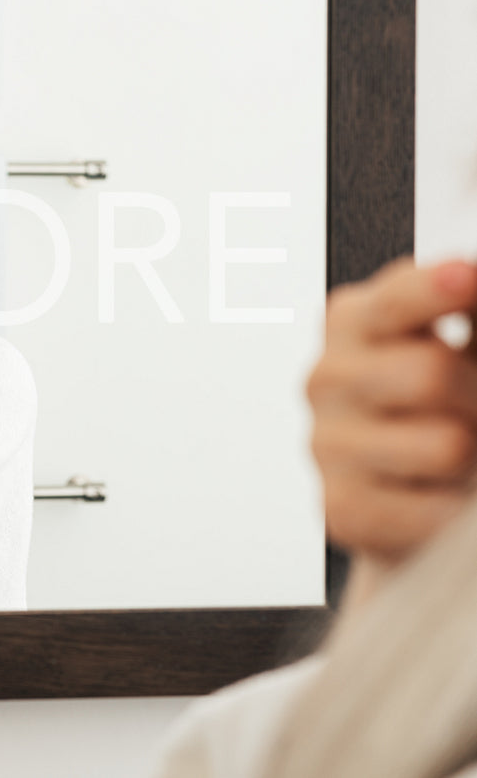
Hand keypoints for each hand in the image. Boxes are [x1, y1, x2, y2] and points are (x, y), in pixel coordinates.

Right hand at [307, 256, 476, 581]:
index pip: (396, 300)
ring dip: (472, 454)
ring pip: (444, 445)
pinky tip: (438, 490)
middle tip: (473, 405)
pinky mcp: (340, 507)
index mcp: (354, 322)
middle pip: (430, 374)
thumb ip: (469, 309)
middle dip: (476, 394)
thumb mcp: (460, 341)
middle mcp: (326, 378)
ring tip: (460, 452)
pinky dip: (455, 506)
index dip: (435, 290)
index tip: (466, 278)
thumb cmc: (440, 399)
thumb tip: (474, 284)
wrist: (411, 483)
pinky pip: (431, 509)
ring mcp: (325, 444)